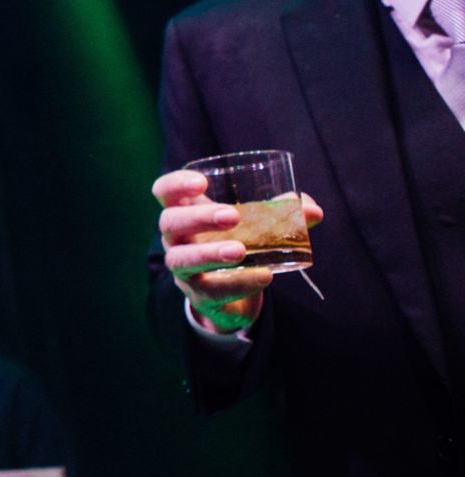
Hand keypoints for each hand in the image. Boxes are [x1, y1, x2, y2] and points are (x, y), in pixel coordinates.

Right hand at [154, 170, 322, 333]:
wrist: (231, 293)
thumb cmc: (238, 243)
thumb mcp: (256, 225)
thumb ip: (282, 214)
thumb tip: (312, 210)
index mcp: (186, 212)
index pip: (164, 192)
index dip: (176, 184)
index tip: (202, 183)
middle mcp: (176, 238)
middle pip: (169, 222)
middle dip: (198, 218)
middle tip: (232, 216)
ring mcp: (183, 267)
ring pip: (180, 258)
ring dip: (209, 253)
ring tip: (240, 251)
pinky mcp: (199, 293)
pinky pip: (211, 288)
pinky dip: (238, 282)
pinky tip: (262, 275)